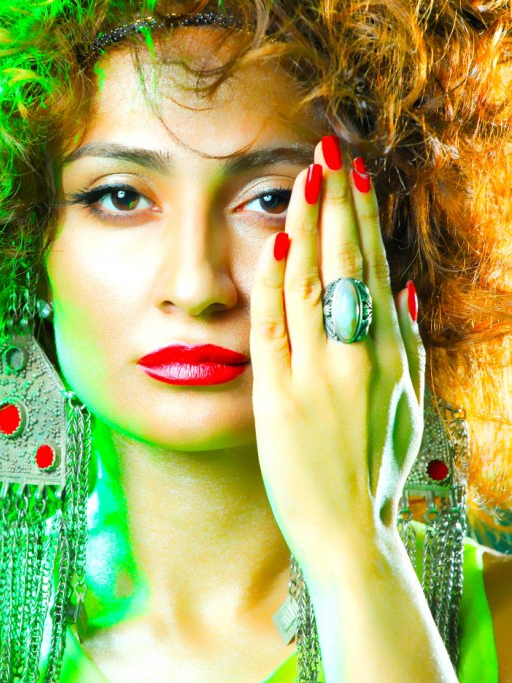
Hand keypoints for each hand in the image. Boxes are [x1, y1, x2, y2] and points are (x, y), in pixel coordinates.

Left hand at [249, 135, 425, 581]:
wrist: (351, 532)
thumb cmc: (379, 468)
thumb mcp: (407, 402)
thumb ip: (407, 344)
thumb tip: (403, 287)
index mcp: (392, 354)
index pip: (375, 267)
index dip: (362, 215)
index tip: (354, 171)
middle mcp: (359, 357)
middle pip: (348, 263)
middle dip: (337, 201)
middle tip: (328, 150)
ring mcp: (318, 376)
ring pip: (313, 284)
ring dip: (307, 225)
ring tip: (303, 178)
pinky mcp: (279, 399)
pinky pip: (276, 329)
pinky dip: (276, 284)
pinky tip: (277, 243)